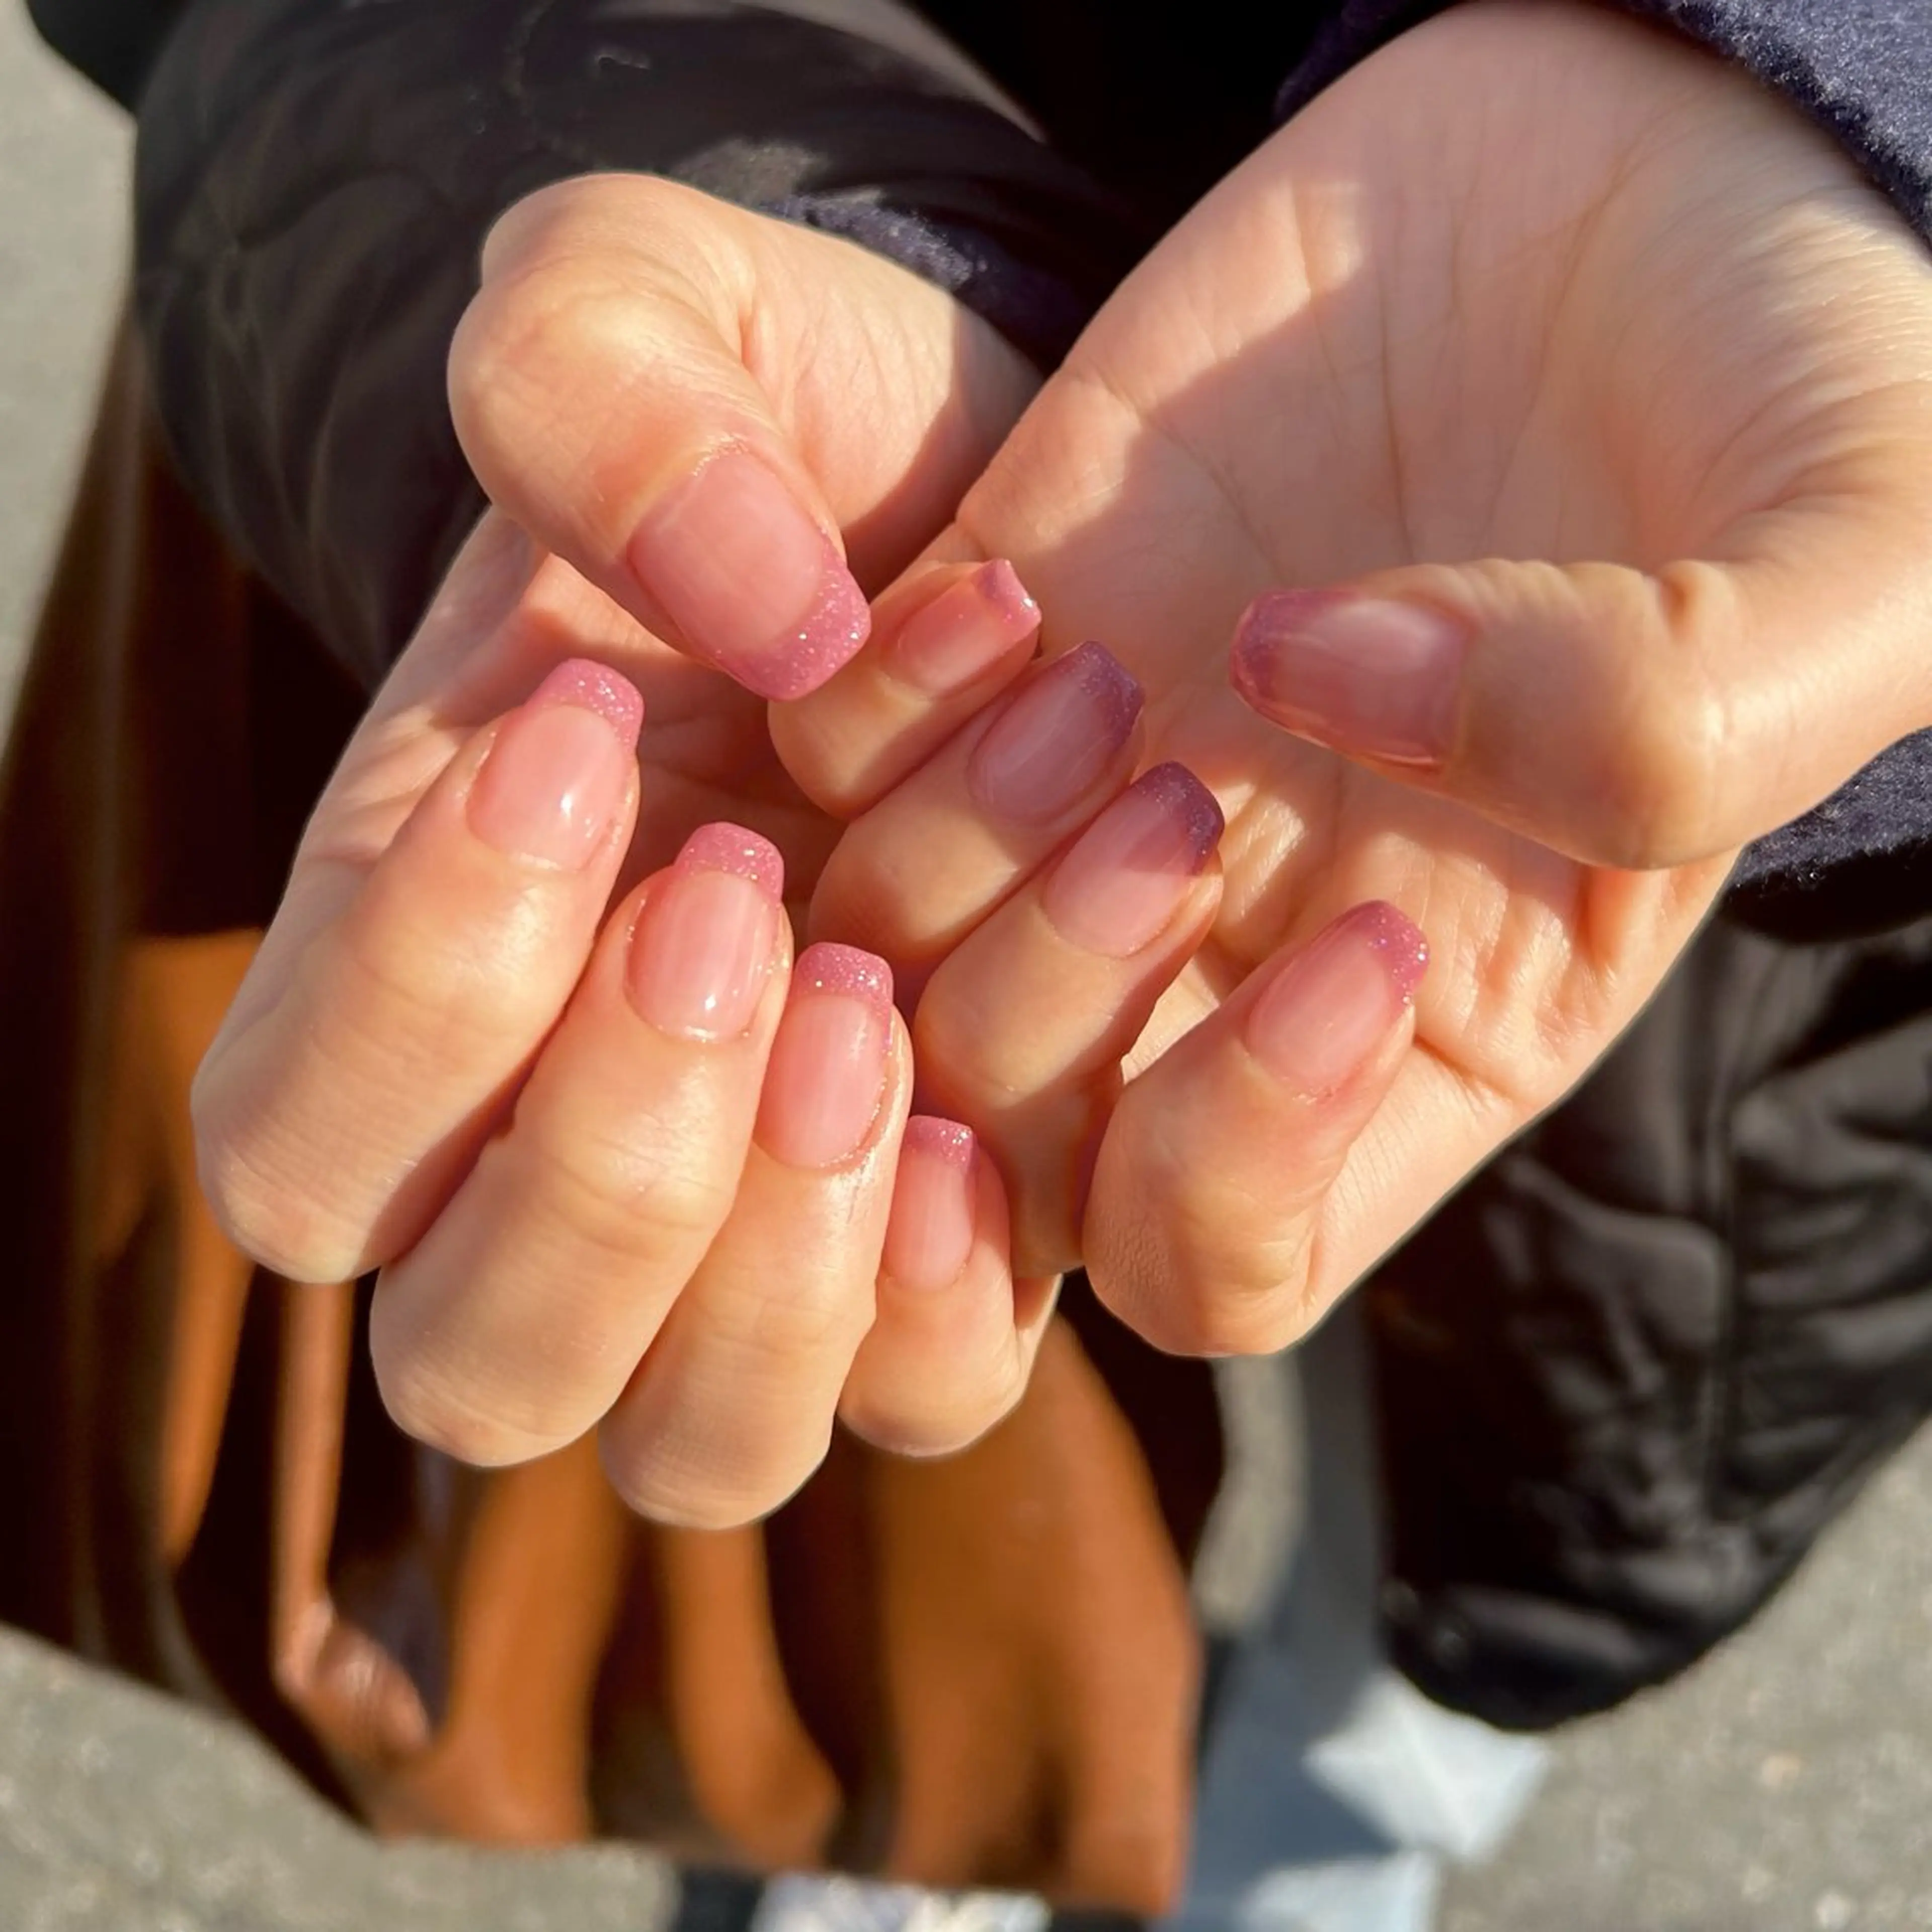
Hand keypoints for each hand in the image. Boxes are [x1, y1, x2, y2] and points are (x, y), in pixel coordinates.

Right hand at [192, 180, 1077, 1524]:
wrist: (976, 515)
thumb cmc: (778, 435)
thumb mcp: (650, 314)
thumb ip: (594, 381)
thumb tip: (746, 613)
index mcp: (424, 977)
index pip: (302, 1148)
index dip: (422, 998)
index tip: (594, 749)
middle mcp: (570, 1150)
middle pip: (485, 1367)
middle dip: (616, 1167)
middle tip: (759, 908)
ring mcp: (771, 1225)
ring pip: (708, 1442)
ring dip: (805, 1255)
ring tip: (900, 990)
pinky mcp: (963, 1230)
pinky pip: (935, 1383)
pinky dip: (975, 1284)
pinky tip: (1043, 1095)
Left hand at [776, 0, 1931, 1345]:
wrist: (1632, 162)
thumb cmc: (1783, 377)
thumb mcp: (1856, 560)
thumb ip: (1662, 712)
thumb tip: (1327, 693)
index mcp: (1435, 1017)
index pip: (1222, 1261)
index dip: (1232, 1168)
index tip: (1358, 939)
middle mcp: (1230, 934)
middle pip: (1014, 1143)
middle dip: (1044, 1016)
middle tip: (1184, 795)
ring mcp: (1094, 781)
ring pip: (886, 962)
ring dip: (944, 857)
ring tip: (1099, 670)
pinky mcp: (1003, 623)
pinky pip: (826, 760)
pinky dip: (867, 710)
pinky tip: (1009, 585)